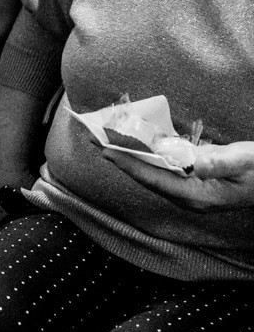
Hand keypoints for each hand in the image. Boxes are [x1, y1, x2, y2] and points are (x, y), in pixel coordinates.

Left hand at [102, 141, 253, 212]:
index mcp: (196, 195)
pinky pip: (162, 167)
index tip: (105, 149)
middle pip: (146, 175)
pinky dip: (146, 153)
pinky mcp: (192, 181)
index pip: (153, 178)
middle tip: (93, 137)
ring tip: (104, 136)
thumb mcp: (247, 162)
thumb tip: (191, 161)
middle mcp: (187, 195)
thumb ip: (220, 162)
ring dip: (129, 153)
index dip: (128, 163)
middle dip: (120, 156)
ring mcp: (188, 190)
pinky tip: (132, 140)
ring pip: (151, 170)